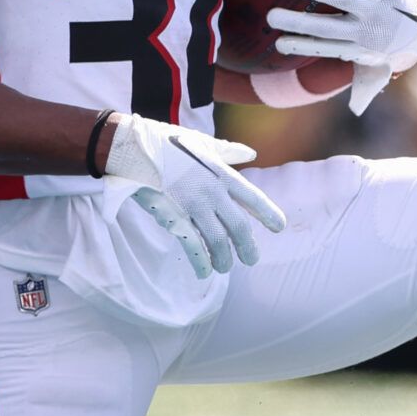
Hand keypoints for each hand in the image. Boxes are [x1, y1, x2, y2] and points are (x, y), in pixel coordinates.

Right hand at [105, 113, 286, 276]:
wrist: (138, 148)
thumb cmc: (170, 143)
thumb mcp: (203, 143)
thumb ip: (229, 151)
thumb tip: (250, 153)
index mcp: (222, 174)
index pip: (253, 198)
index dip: (268, 214)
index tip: (279, 227)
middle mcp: (213, 192)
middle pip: (239, 227)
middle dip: (247, 247)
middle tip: (251, 259)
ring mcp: (194, 206)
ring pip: (218, 241)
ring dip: (224, 258)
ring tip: (225, 268)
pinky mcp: (175, 217)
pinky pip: (192, 245)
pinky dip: (201, 262)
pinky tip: (204, 272)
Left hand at [268, 0, 416, 114]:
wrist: (410, 41)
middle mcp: (375, 13)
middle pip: (344, 0)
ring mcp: (362, 35)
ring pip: (327, 29)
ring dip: (299, 23)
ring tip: (272, 15)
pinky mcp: (351, 51)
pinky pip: (323, 49)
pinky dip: (302, 46)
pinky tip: (278, 42)